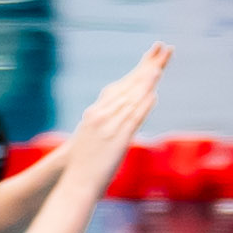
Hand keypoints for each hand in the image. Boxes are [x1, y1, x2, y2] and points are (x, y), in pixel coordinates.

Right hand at [65, 44, 170, 166]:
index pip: (119, 88)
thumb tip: (117, 125)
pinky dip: (143, 105)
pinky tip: (153, 94)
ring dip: (146, 82)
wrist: (73, 182)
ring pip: (131, 99)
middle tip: (160, 51)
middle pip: (128, 88)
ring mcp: (109, 126)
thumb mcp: (90, 139)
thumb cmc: (81, 165)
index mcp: (95, 114)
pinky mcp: (118, 139)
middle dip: (145, 68)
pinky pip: (133, 118)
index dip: (135, 72)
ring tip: (159, 67)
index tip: (148, 59)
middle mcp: (101, 115)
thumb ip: (103, 127)